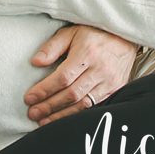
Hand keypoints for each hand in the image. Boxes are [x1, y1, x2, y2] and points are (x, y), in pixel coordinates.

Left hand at [23, 24, 138, 124]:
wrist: (126, 36)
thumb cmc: (94, 33)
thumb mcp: (71, 32)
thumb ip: (52, 47)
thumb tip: (35, 62)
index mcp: (87, 54)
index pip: (62, 78)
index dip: (44, 90)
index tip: (29, 98)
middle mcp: (100, 70)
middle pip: (71, 94)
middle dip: (50, 106)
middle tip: (33, 113)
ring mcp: (110, 82)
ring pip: (83, 104)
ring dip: (62, 115)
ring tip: (44, 121)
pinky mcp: (116, 89)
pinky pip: (95, 106)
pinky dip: (78, 114)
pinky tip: (64, 118)